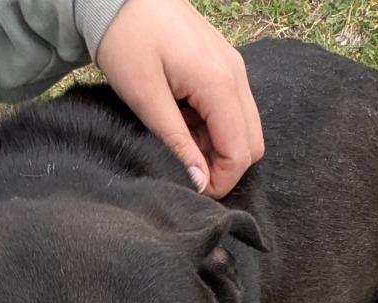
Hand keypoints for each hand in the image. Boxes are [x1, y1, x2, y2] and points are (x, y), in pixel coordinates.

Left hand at [96, 0, 263, 197]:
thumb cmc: (126, 37)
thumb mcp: (145, 97)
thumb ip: (176, 142)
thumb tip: (199, 182)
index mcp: (220, 84)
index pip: (240, 152)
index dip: (220, 181)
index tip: (192, 188)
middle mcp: (235, 76)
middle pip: (251, 144)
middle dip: (225, 168)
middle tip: (189, 172)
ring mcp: (232, 68)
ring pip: (244, 128)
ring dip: (219, 148)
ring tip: (182, 145)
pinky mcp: (222, 66)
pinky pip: (232, 110)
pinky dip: (215, 128)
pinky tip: (185, 123)